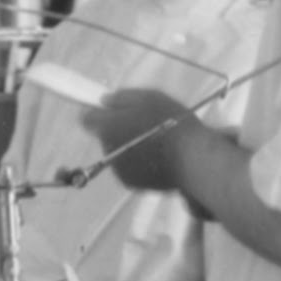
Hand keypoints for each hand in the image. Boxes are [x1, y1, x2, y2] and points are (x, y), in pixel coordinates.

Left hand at [81, 87, 198, 191]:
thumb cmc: (173, 124)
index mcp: (108, 126)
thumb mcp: (150, 97)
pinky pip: (129, 168)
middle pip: (105, 136)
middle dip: (118, 130)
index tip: (114, 111)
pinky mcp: (132, 183)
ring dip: (130, 147)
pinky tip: (159, 158)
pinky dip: (139, 163)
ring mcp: (118, 169)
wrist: (193, 160)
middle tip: (145, 125)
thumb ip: (122, 97)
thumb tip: (104, 101)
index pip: (86, 118)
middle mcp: (108, 149)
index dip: (99, 113)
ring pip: (117, 153)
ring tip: (156, 143)